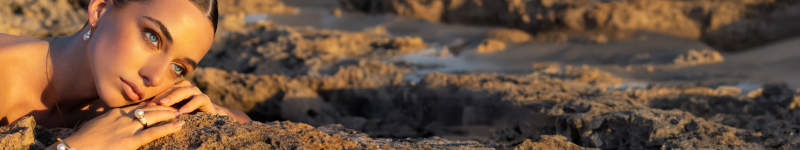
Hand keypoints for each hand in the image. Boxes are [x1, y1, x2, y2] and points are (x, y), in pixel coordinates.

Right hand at [48, 103, 183, 149]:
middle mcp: (123, 117)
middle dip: (166, 105)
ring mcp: (127, 128)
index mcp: (115, 112)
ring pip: (154, 116)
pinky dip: (168, 127)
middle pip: (150, 107)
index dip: (154, 102)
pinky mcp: (130, 141)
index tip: (165, 99)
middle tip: (178, 104)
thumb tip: (115, 124)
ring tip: (183, 112)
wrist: (74, 148)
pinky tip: (180, 125)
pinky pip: (153, 132)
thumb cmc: (82, 141)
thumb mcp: (97, 126)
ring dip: (171, 114)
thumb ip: (109, 122)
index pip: (139, 104)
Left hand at [150, 80, 251, 122]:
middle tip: (151, 103)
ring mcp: (196, 92)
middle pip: (172, 87)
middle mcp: (186, 88)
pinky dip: (190, 105)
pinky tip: (183, 111)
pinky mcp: (205, 99)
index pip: (163, 89)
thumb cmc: (185, 117)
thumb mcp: (171, 112)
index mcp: (176, 89)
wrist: (207, 120)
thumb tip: (140, 109)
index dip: (153, 97)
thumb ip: (160, 108)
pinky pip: (199, 99)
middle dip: (161, 95)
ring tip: (164, 104)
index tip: (143, 106)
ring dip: (174, 97)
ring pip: (184, 90)